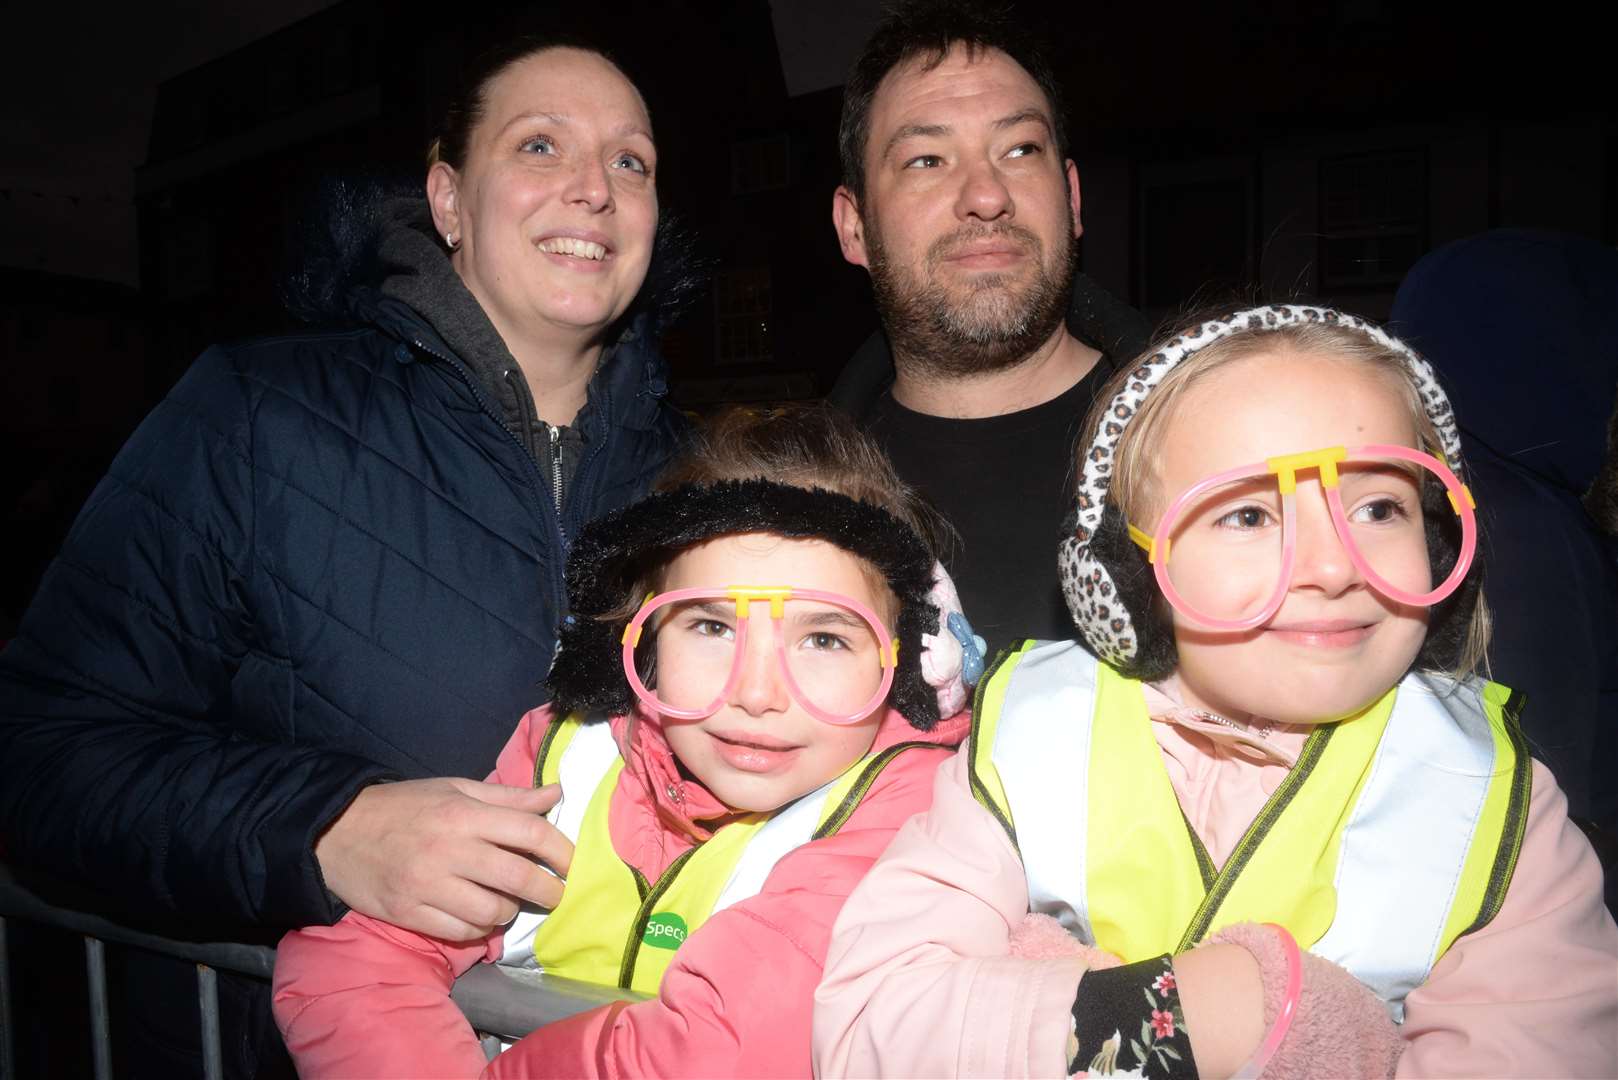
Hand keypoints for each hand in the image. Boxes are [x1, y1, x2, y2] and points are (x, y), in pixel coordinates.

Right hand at [315, 777, 573, 940]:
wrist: (337, 831)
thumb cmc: (405, 806)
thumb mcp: (455, 789)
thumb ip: (508, 797)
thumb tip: (557, 793)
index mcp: (464, 813)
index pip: (530, 832)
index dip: (561, 851)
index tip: (570, 863)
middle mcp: (449, 849)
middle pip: (518, 878)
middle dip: (547, 890)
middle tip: (554, 893)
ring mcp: (427, 885)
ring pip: (492, 912)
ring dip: (508, 911)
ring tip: (506, 901)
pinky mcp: (409, 913)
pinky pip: (461, 931)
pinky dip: (478, 928)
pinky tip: (477, 915)